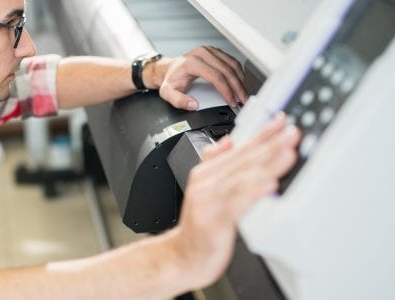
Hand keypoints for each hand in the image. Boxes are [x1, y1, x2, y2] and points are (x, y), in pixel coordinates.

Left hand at [152, 46, 247, 109]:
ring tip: (243, 93)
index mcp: (192, 62)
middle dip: (237, 87)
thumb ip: (179, 101)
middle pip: (227, 70)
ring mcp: (210, 51)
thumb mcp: (168, 93)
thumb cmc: (171, 79)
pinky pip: (232, 61)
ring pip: (232, 64)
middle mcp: (202, 53)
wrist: (169, 69)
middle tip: (242, 99)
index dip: (226, 90)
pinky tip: (240, 83)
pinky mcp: (216, 52)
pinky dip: (238, 73)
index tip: (231, 101)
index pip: (216, 76)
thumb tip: (194, 104)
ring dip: (240, 80)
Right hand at [171, 114, 299, 288]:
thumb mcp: (203, 189)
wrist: (181, 258)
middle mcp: (207, 184)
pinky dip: (253, 192)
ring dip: (266, 164)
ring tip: (287, 153)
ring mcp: (209, 201)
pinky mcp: (213, 221)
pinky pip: (236, 204)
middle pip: (243, 160)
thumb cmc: (199, 228)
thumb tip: (228, 141)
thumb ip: (215, 163)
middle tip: (291, 132)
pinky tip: (269, 185)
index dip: (262, 133)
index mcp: (207, 173)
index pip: (240, 149)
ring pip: (242, 178)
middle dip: (270, 144)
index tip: (282, 121)